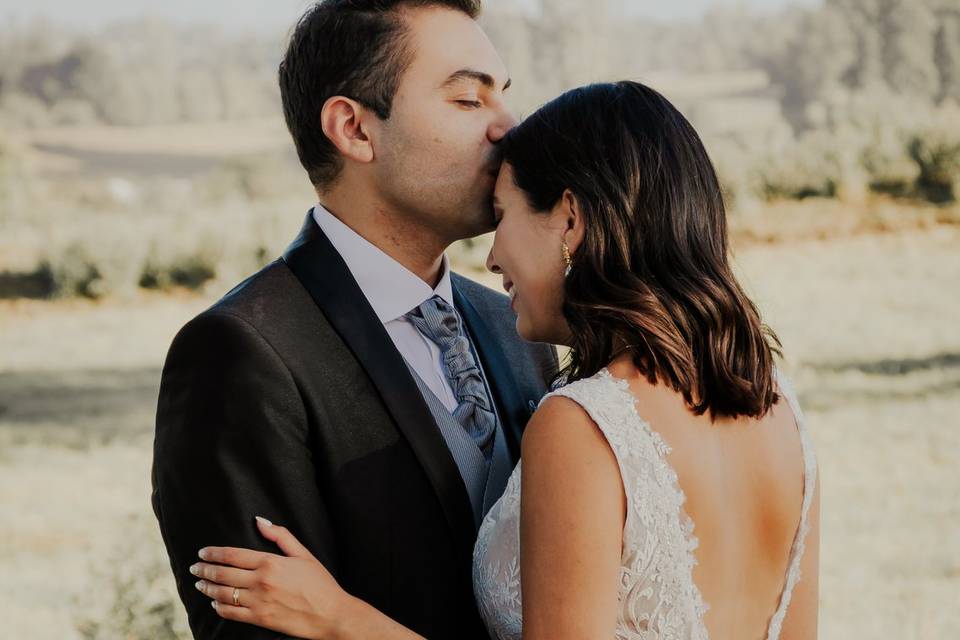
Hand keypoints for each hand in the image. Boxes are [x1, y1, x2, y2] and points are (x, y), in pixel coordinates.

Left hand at [190, 516, 346, 639]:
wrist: (331, 614)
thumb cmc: (320, 583)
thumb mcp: (304, 554)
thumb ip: (280, 536)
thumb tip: (259, 521)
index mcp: (270, 562)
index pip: (232, 555)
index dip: (213, 553)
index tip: (203, 552)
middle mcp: (261, 581)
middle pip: (222, 574)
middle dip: (204, 570)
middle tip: (194, 568)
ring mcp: (258, 602)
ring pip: (222, 594)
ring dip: (206, 588)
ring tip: (199, 584)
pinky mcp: (259, 619)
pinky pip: (231, 613)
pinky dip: (219, 608)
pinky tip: (215, 603)